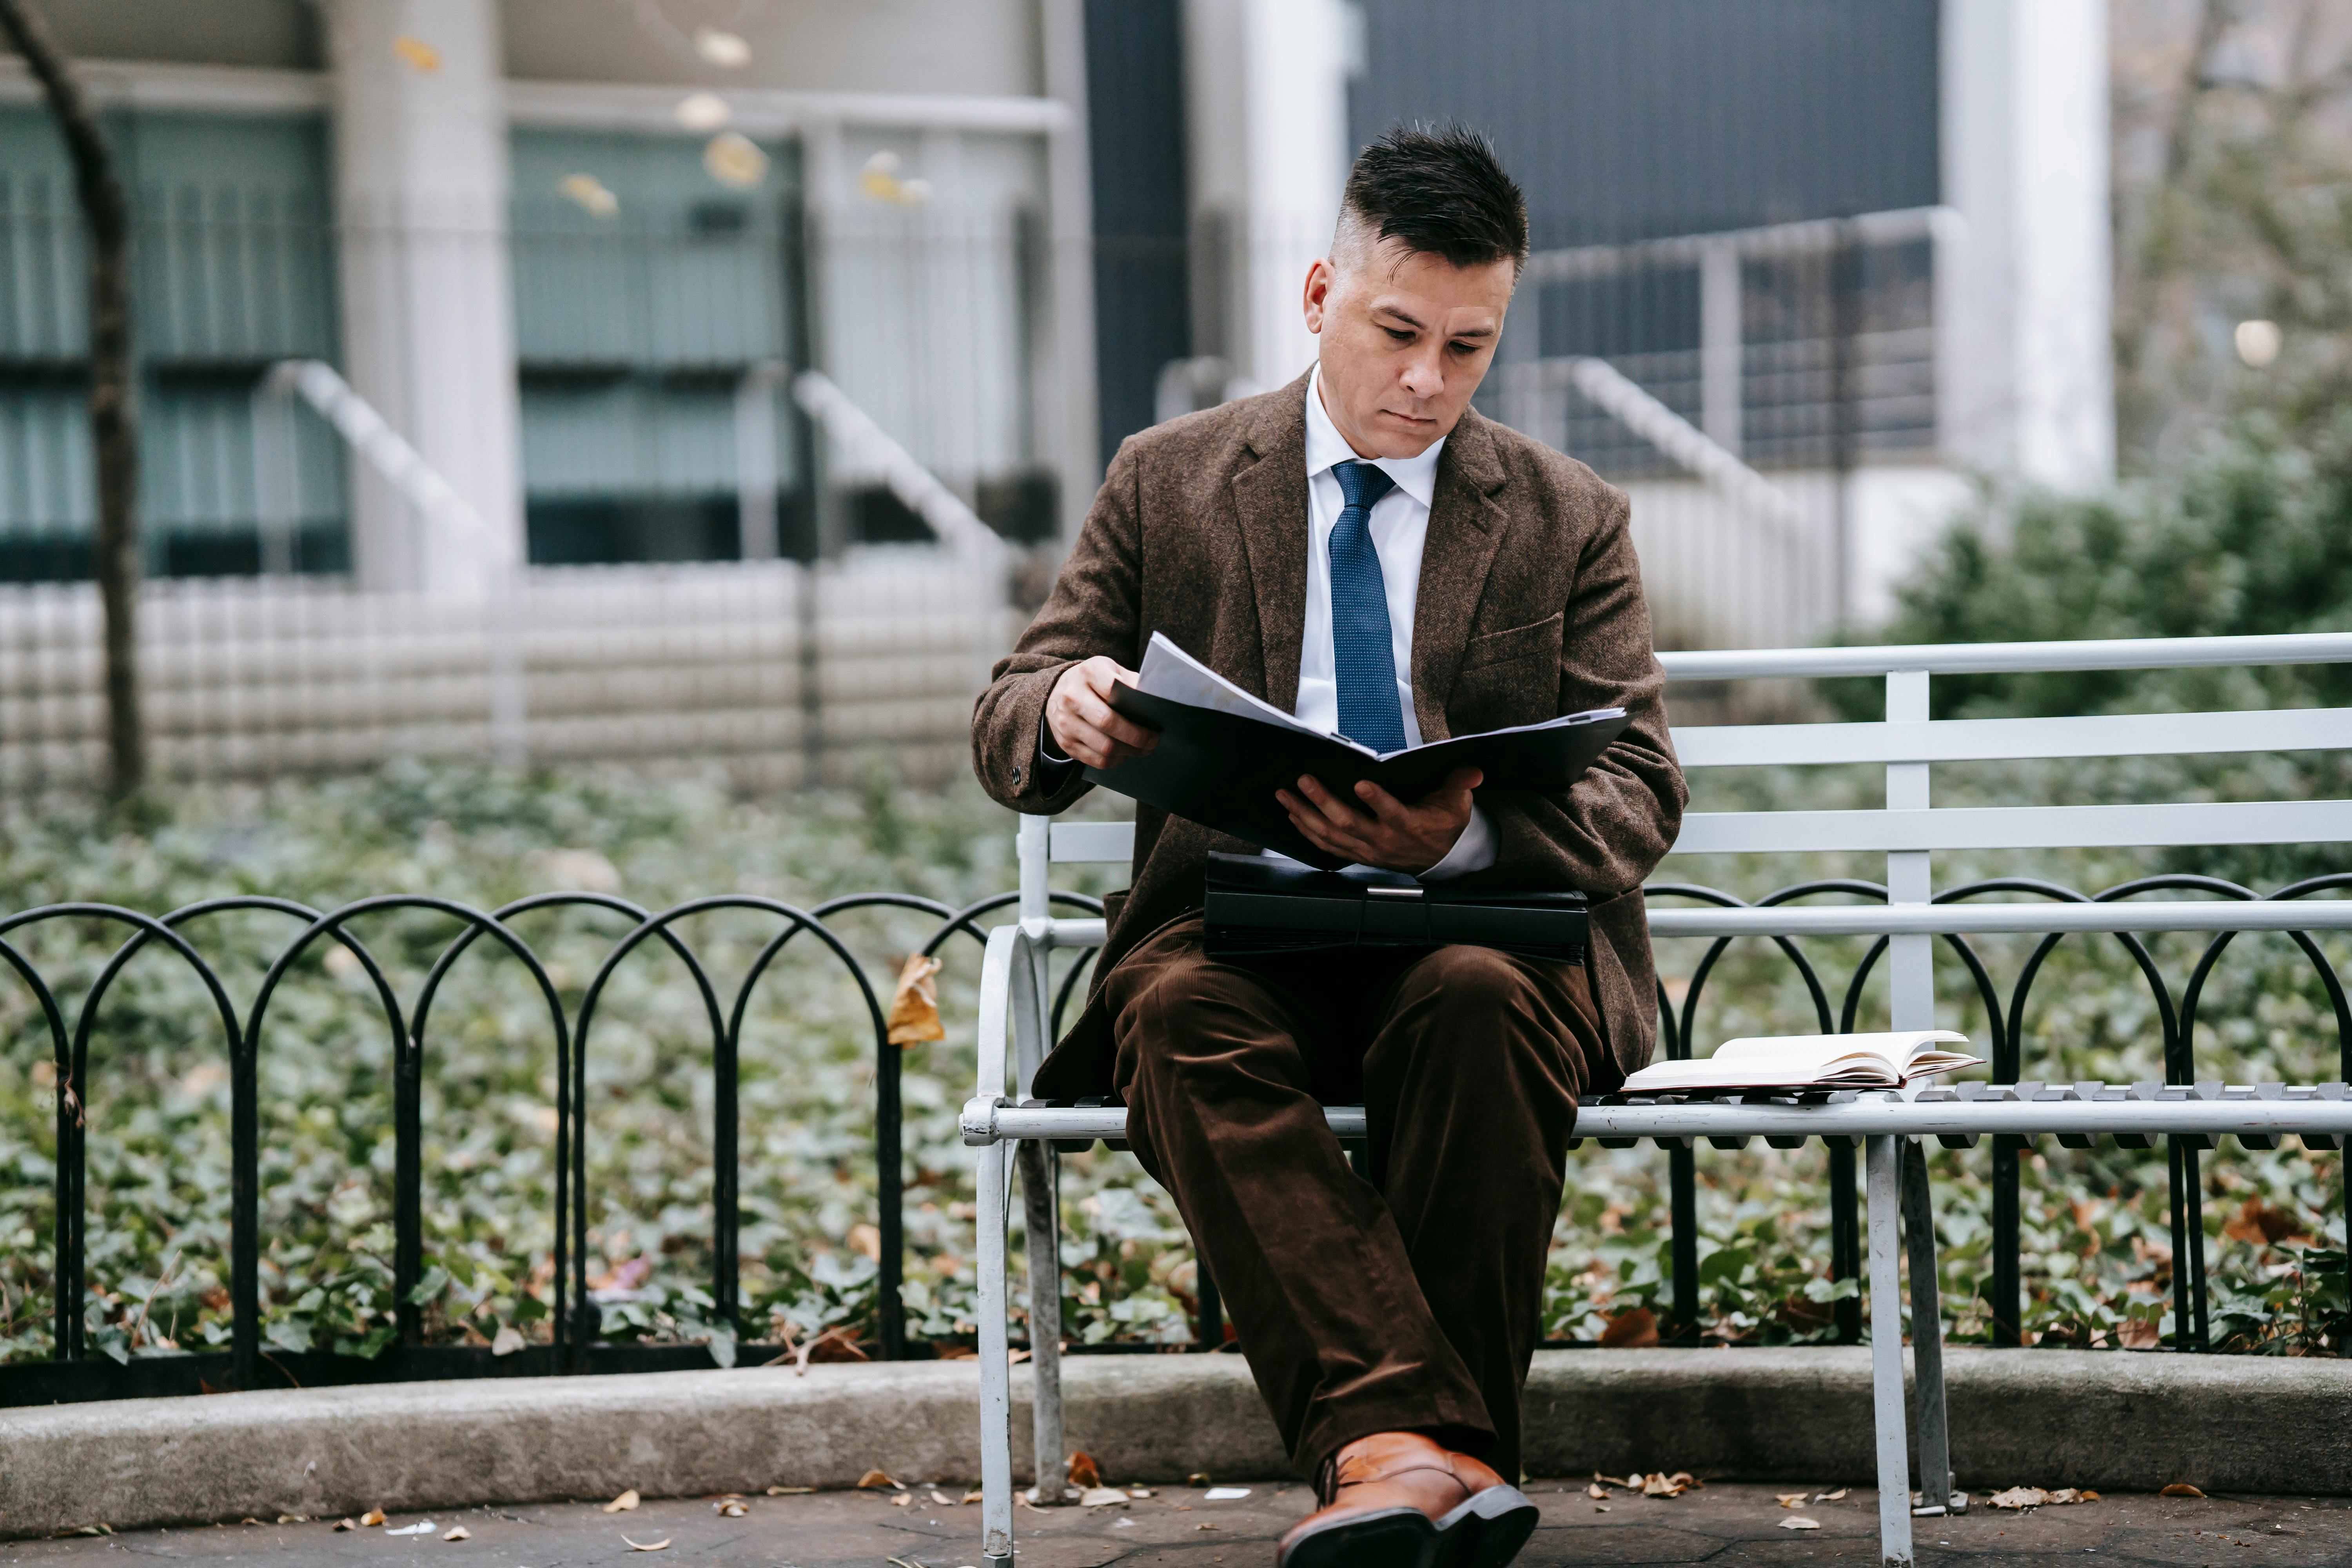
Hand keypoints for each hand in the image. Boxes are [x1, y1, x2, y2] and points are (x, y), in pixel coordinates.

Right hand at [1045, 657, 1159, 769]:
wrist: (1058, 691)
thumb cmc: (1094, 682)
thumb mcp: (1110, 670)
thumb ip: (1129, 682)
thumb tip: (1153, 702)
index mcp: (1088, 672)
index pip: (1114, 690)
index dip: (1136, 706)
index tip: (1154, 719)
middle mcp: (1072, 697)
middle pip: (1108, 722)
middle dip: (1137, 736)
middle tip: (1153, 741)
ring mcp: (1066, 722)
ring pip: (1104, 746)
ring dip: (1129, 752)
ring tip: (1143, 749)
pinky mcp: (1065, 743)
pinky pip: (1096, 760)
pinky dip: (1115, 760)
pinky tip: (1124, 754)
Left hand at [1277, 766, 1482, 873]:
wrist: (1439, 857)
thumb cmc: (1443, 823)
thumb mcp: (1457, 802)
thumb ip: (1459, 783)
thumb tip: (1472, 770)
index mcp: (1410, 826)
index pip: (1393, 814)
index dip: (1377, 801)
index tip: (1361, 783)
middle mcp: (1384, 841)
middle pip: (1349, 824)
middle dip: (1323, 801)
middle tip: (1305, 780)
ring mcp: (1367, 851)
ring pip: (1330, 835)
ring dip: (1305, 814)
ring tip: (1285, 795)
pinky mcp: (1356, 854)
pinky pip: (1326, 846)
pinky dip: (1306, 831)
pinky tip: (1292, 815)